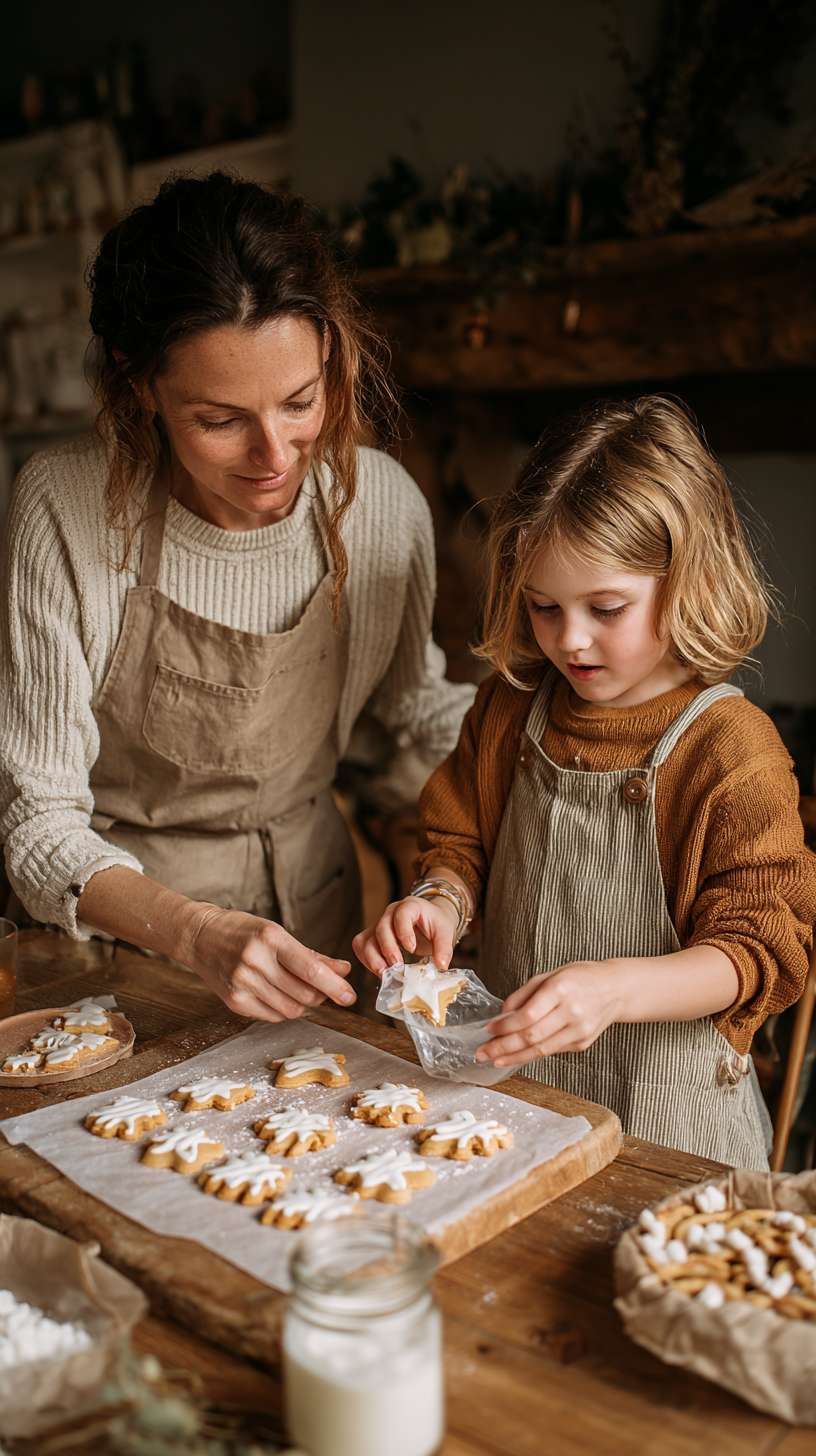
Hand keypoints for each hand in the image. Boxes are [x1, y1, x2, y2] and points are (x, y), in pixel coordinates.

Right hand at [188, 905, 355, 1022]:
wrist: (199, 937)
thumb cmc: (242, 931)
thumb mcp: (277, 933)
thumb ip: (312, 956)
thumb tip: (343, 971)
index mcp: (270, 938)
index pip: (311, 970)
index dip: (335, 986)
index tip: (350, 996)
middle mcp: (255, 961)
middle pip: (303, 995)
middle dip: (322, 997)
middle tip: (327, 992)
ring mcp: (242, 983)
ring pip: (290, 1010)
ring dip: (305, 1005)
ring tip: (304, 993)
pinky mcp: (234, 1001)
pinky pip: (271, 1016)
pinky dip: (284, 1010)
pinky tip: (282, 997)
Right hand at [352, 896, 457, 975]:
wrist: (429, 921)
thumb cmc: (435, 924)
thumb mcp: (445, 932)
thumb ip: (444, 948)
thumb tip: (441, 965)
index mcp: (410, 906)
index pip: (401, 914)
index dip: (404, 932)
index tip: (411, 949)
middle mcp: (390, 913)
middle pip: (381, 928)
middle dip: (388, 950)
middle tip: (397, 967)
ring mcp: (379, 924)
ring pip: (366, 939)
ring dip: (373, 958)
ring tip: (385, 974)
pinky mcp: (372, 936)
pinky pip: (361, 946)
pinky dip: (366, 960)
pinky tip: (379, 970)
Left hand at [476, 960, 621, 1068]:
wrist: (617, 989)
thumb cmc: (580, 977)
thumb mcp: (550, 975)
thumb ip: (524, 994)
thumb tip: (501, 1014)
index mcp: (561, 990)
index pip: (528, 1015)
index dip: (505, 1026)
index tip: (488, 1030)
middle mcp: (572, 1012)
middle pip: (532, 1036)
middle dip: (503, 1047)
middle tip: (482, 1053)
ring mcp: (580, 1031)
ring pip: (541, 1050)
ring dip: (514, 1057)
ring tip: (494, 1060)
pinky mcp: (583, 1043)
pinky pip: (552, 1051)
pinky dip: (532, 1054)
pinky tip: (516, 1056)